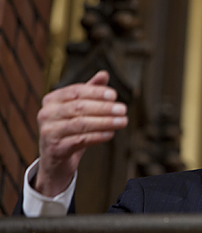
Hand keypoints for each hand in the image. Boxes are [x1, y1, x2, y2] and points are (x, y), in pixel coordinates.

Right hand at [35, 71, 128, 196]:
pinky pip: (80, 140)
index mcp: (52, 100)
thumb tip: (104, 74)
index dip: (96, 92)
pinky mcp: (56, 148)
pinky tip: (111, 134)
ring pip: (80, 124)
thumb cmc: (69, 129)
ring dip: (105, 122)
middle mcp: (46, 114)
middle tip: (123, 109)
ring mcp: (49, 132)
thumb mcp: (77, 109)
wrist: (55, 158)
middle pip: (79, 107)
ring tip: (123, 121)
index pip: (75, 91)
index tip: (114, 95)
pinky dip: (98, 136)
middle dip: (104, 108)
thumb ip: (89, 91)